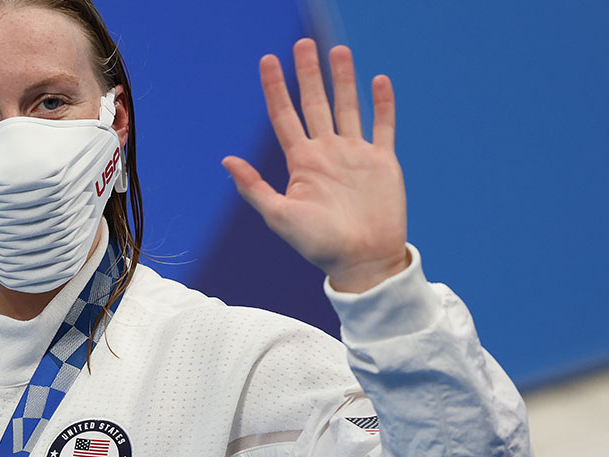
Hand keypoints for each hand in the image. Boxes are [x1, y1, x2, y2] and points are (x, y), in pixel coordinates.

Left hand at [223, 38, 408, 292]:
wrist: (362, 261)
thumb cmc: (318, 246)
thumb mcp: (280, 217)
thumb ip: (254, 188)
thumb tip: (226, 160)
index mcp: (301, 162)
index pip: (284, 115)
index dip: (275, 88)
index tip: (267, 60)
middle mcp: (327, 153)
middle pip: (315, 103)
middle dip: (309, 74)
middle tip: (304, 43)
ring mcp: (355, 155)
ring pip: (348, 107)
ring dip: (344, 79)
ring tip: (339, 51)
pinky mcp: (382, 161)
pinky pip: (382, 125)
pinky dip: (382, 103)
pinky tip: (378, 80)